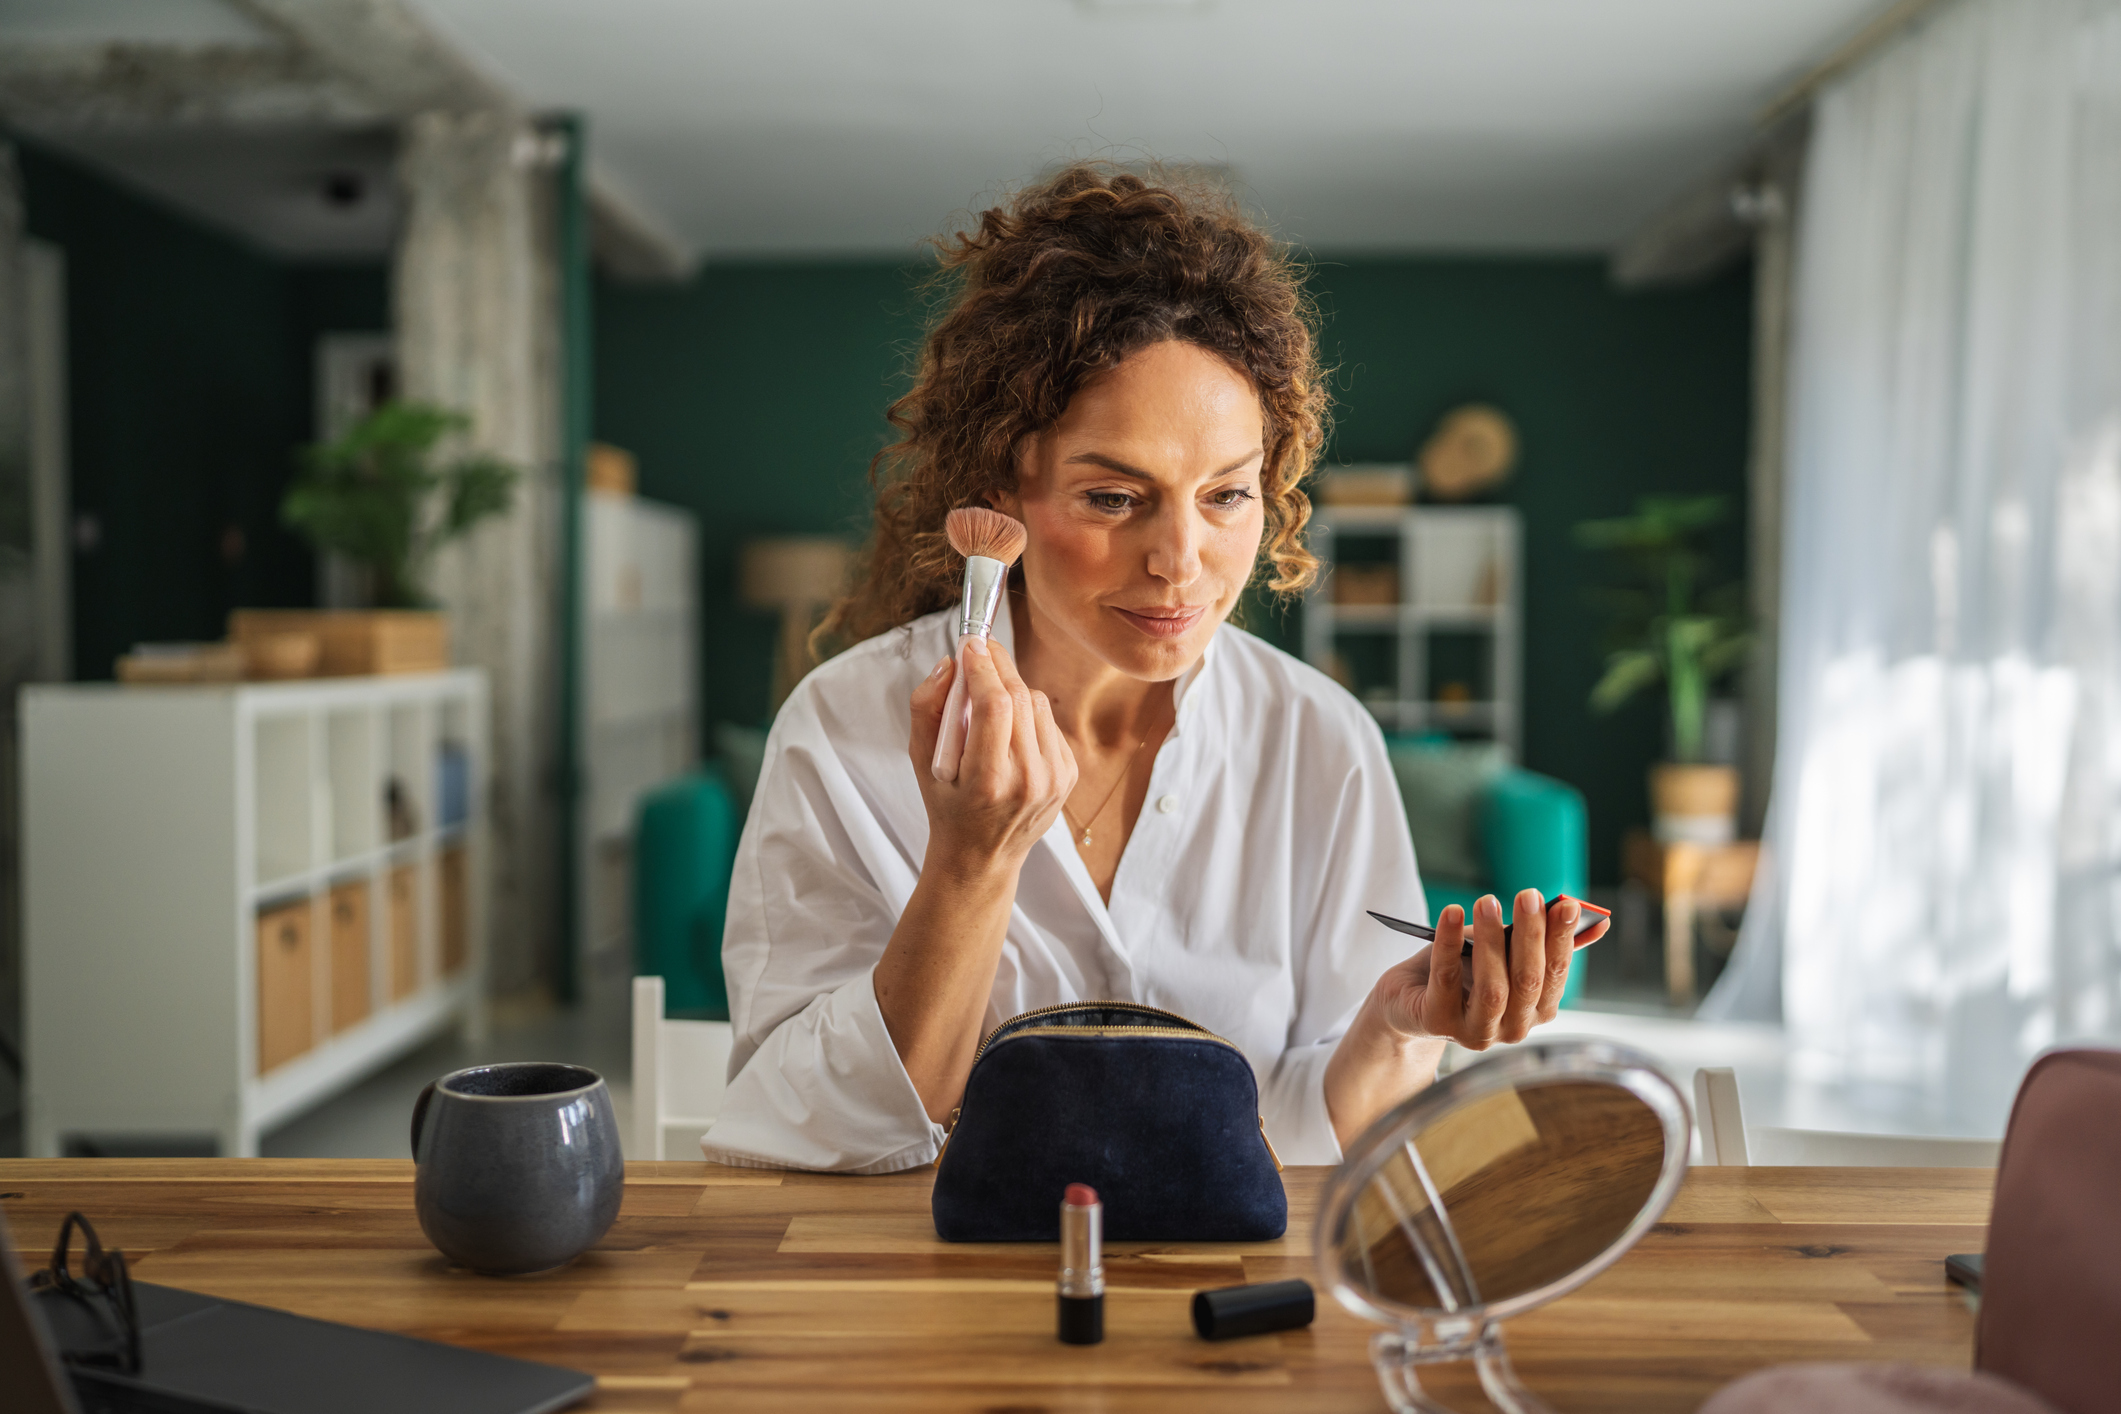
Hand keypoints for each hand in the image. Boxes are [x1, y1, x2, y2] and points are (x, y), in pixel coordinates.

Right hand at [907, 637, 1077, 881]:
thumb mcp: (920, 760)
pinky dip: (1028, 714)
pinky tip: (1009, 732)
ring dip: (1012, 690)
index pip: (995, 705)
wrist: (982, 855)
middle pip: (1020, 697)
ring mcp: (1054, 778)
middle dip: (998, 666)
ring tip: (988, 702)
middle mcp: (1028, 780)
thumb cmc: (946, 805)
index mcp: (989, 780)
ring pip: (1038, 703)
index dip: (984, 667)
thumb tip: (950, 663)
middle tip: (978, 652)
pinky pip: (1049, 721)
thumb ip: (926, 707)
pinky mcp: (1068, 774)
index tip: (971, 644)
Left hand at [1369, 890, 1608, 1048]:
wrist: (1409, 997)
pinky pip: (1445, 979)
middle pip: (1528, 981)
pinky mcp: (1437, 1023)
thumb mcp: (1505, 952)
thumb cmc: (1463, 971)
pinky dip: (1449, 943)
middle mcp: (1512, 1028)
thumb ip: (1544, 940)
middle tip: (1528, 895)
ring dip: (1492, 940)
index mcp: (1536, 1010)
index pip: (1557, 975)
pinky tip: (1452, 913)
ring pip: (1493, 987)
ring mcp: (1476, 1032)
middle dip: (1531, 935)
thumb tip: (1594, 920)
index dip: (1563, 940)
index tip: (1567, 904)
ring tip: (1487, 901)